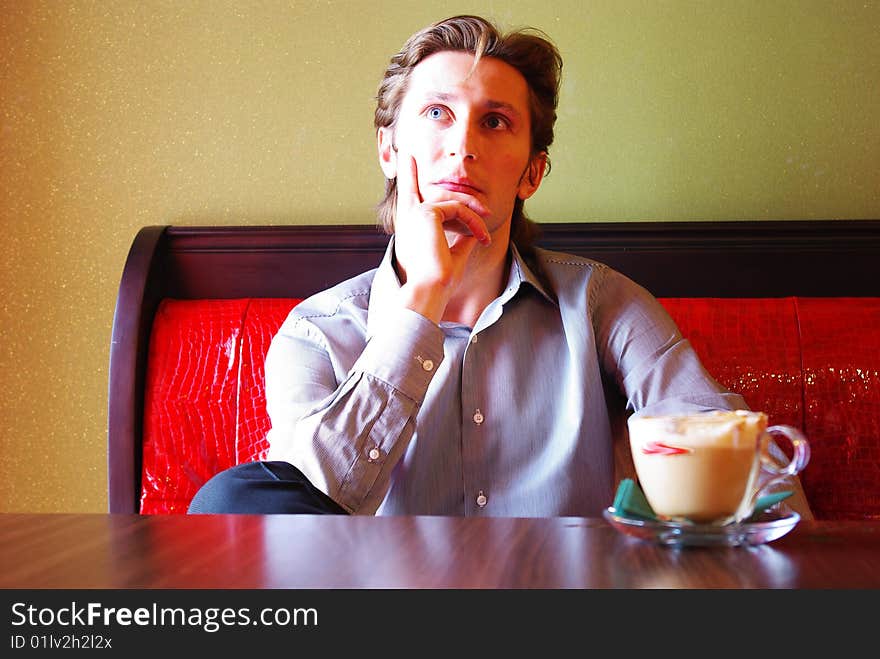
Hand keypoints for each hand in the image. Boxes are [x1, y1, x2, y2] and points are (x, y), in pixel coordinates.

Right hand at [393, 156, 490, 322]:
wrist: (429, 289)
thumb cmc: (438, 279)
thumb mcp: (451, 252)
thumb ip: (459, 236)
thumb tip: (473, 230)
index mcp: (409, 224)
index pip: (408, 191)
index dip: (409, 172)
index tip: (408, 155)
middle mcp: (407, 214)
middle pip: (435, 189)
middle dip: (463, 196)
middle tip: (486, 211)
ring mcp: (415, 211)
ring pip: (453, 201)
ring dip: (474, 218)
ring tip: (486, 236)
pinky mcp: (426, 212)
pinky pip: (458, 208)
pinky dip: (473, 222)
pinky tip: (482, 237)